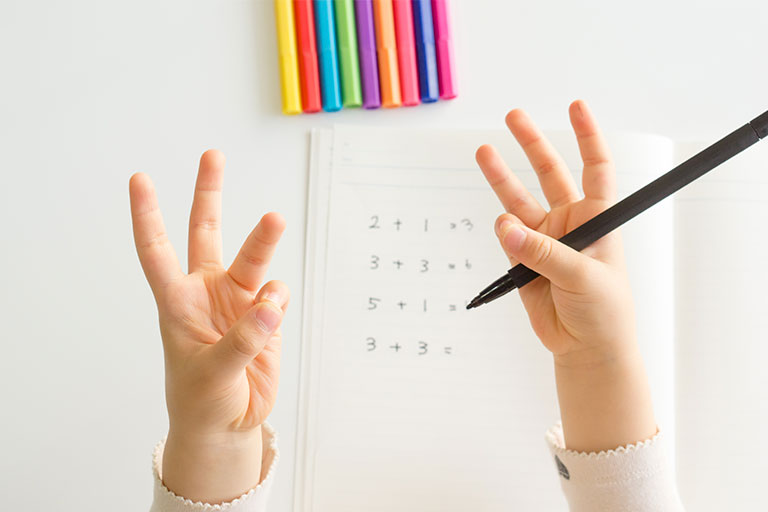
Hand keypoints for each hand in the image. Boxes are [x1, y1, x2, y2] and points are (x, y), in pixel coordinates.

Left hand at [129, 150, 288, 502]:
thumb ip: (242, 340)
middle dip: (209, 193)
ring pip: (253, 258)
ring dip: (263, 238)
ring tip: (274, 219)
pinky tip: (273, 314)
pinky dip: (279, 300)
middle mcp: (208, 293)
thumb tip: (272, 302)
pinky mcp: (267, 319)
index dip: (147, 216)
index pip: (157, 252)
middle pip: (207, 232)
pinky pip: (278, 295)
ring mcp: (239, 304)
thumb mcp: (211, 375)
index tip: (139, 178)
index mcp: (177, 302)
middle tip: (212, 155)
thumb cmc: (201, 400)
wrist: (227, 425)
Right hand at [477, 101, 655, 450]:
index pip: (595, 168)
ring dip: (501, 177)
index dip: (587, 136)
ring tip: (485, 151)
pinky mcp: (523, 261)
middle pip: (550, 173)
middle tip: (514, 117)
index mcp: (598, 219)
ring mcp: (544, 240)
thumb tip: (505, 227)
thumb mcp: (583, 277)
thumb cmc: (603, 310)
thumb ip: (543, 252)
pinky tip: (503, 229)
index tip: (576, 106)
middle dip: (532, 145)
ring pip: (519, 200)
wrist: (585, 348)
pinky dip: (502, 231)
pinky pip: (507, 237)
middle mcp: (570, 223)